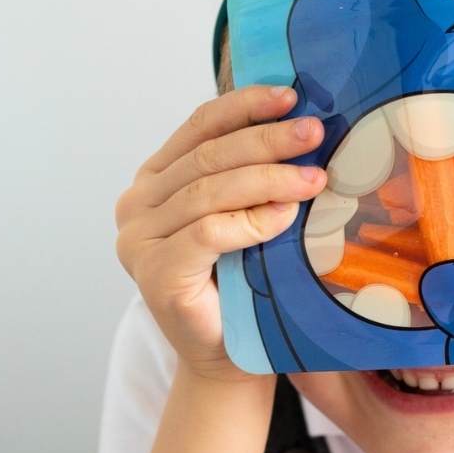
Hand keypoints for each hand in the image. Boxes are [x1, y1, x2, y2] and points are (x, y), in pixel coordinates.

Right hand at [114, 84, 327, 381]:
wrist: (230, 355)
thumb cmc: (244, 283)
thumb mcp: (246, 216)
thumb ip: (251, 176)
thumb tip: (304, 126)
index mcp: (157, 179)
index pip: (200, 127)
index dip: (245, 106)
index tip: (291, 96)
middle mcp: (138, 204)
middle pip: (209, 157)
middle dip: (267, 141)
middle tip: (314, 133)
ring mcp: (139, 239)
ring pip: (210, 192)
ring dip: (269, 180)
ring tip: (315, 179)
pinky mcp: (155, 272)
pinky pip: (209, 233)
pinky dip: (252, 221)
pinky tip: (286, 216)